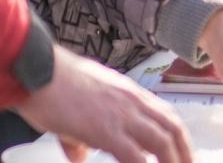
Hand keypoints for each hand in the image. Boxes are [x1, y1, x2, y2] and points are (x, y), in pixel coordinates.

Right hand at [16, 46, 193, 162]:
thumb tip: (80, 155)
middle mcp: (131, 101)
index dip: (177, 136)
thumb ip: (81, 134)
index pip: (165, 113)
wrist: (38, 70)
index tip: (182, 153)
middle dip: (184, 153)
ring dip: (172, 162)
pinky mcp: (107, 131)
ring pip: (163, 142)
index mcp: (127, 92)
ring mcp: (122, 115)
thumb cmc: (51, 83)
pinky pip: (136, 158)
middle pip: (172, 128)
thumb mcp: (75, 106)